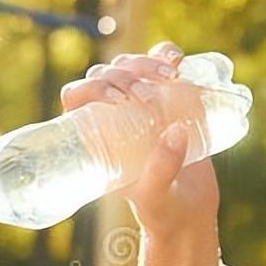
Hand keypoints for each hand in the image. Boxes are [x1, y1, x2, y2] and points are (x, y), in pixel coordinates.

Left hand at [59, 41, 222, 265]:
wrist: (189, 210)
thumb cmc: (160, 210)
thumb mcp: (156, 195)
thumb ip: (162, 169)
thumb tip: (176, 131)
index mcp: (93, 136)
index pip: (76, 97)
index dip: (91, 89)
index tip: (119, 100)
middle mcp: (110, 115)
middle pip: (104, 74)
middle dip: (125, 76)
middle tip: (150, 97)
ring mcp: (137, 102)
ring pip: (129, 64)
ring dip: (146, 62)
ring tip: (171, 76)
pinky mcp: (164, 96)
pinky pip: (157, 63)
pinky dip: (165, 54)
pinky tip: (178, 59)